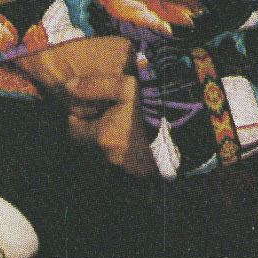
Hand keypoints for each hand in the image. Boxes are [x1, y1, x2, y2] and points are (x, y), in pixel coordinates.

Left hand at [16, 37, 157, 174]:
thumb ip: (93, 86)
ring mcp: (130, 166)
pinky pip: (133, 159)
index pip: (74, 132)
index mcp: (103, 135)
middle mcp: (112, 156)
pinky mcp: (147, 172)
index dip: (76, 119)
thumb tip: (67, 86)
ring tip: (134, 121)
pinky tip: (147, 134)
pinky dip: (135, 148)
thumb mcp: (124, 86)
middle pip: (96, 141)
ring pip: (115, 151)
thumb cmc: (155, 104)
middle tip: (114, 111)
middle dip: (100, 128)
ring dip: (119, 138)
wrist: (191, 128)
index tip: (85, 109)